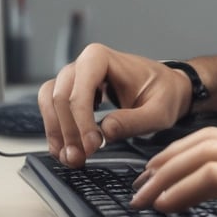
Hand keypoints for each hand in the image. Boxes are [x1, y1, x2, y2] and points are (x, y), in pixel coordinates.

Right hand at [38, 43, 192, 167]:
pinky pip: (52, 108)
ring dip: (56, 132)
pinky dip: (56, 130)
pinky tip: (66, 149)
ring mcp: (74, 77)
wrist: (166, 89)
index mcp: (100, 58)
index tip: (93, 146)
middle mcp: (82, 64)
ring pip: (50, 102)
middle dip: (68, 132)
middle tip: (80, 158)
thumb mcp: (158, 112)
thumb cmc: (164, 94)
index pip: (79, 92)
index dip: (82, 123)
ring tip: (70, 157)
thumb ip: (134, 121)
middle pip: (59, 98)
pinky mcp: (72, 91)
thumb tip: (105, 131)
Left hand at [129, 116, 216, 216]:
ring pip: (204, 157)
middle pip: (201, 142)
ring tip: (145, 196)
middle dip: (161, 164)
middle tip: (139, 185)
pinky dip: (186, 188)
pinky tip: (170, 201)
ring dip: (165, 177)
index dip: (177, 153)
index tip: (157, 171)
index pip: (214, 136)